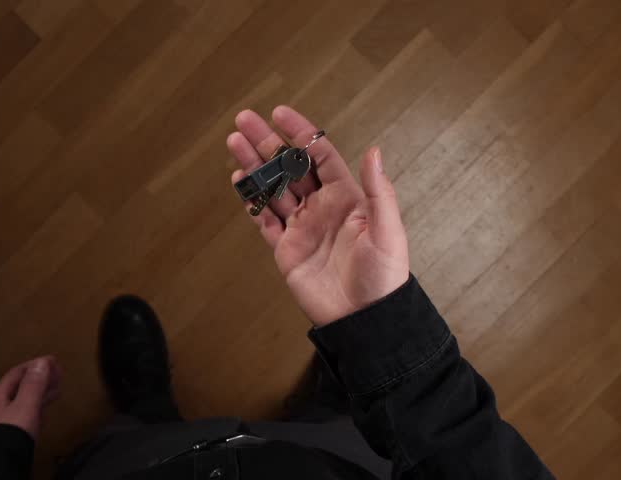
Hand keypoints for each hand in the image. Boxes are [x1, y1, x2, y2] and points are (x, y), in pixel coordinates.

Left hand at [0, 356, 60, 438]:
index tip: (54, 360)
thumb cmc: (11, 432)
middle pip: (19, 386)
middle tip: (58, 373)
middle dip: (39, 378)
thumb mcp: (25, 405)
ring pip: (23, 401)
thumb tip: (42, 361)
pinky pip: (24, 414)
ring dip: (39, 393)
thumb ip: (34, 384)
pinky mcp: (8, 435)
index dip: (35, 364)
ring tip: (57, 389)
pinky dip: (36, 408)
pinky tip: (44, 411)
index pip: (17, 373)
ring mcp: (1, 421)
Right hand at [228, 106, 409, 325]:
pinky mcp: (285, 249)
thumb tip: (373, 150)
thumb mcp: (387, 231)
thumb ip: (378, 191)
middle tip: (244, 119)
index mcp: (346, 197)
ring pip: (272, 189)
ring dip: (254, 166)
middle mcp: (321, 206)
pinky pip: (264, 220)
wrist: (363, 319)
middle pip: (289, 167)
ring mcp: (301, 227)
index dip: (300, 133)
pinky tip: (239, 181)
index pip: (319, 155)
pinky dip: (251, 201)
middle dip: (267, 143)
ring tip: (233, 142)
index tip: (280, 113)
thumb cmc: (382, 275)